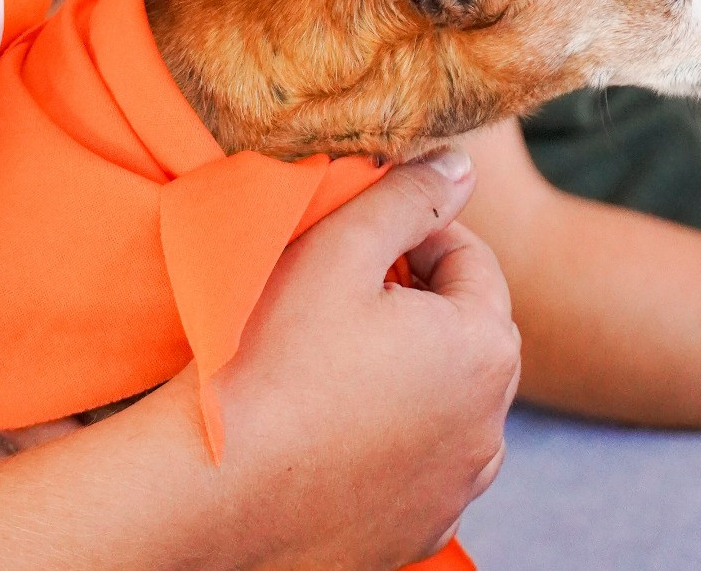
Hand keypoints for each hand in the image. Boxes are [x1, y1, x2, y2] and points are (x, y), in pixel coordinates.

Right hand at [0, 148, 517, 570]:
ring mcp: (456, 488)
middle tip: (345, 294)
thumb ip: (407, 197)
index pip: (473, 263)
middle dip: (418, 304)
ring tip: (336, 361)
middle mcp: (490, 427)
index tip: (361, 241)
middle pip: (466, 335)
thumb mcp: (338, 249)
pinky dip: (393, 438)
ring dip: (412, 373)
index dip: (417, 237)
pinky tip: (333, 425)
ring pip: (448, 404)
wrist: (210, 487)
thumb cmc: (271, 358)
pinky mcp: (419, 531)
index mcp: (484, 349)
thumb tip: (459, 168)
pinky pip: (421, 465)